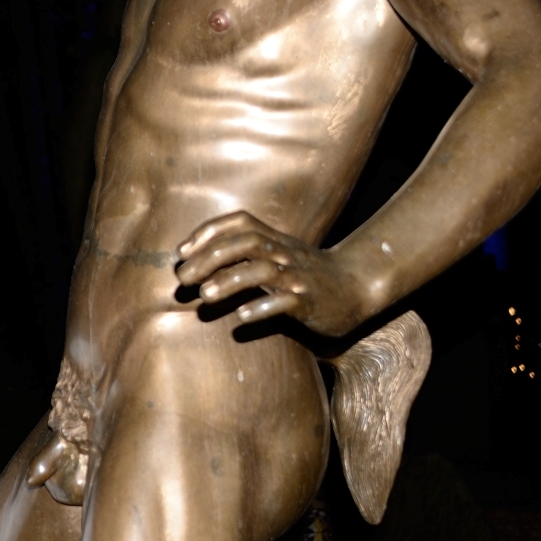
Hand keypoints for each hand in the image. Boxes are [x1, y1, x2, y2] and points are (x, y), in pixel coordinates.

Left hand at [175, 210, 368, 335]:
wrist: (358, 286)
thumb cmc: (307, 273)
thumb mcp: (277, 257)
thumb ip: (244, 256)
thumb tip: (196, 263)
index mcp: (275, 240)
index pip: (241, 222)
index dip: (209, 231)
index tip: (181, 251)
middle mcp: (285, 254)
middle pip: (246, 243)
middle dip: (210, 257)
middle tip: (183, 278)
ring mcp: (298, 277)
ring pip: (263, 271)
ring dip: (230, 281)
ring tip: (204, 296)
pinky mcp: (310, 302)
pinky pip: (286, 302)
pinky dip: (262, 307)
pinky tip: (241, 317)